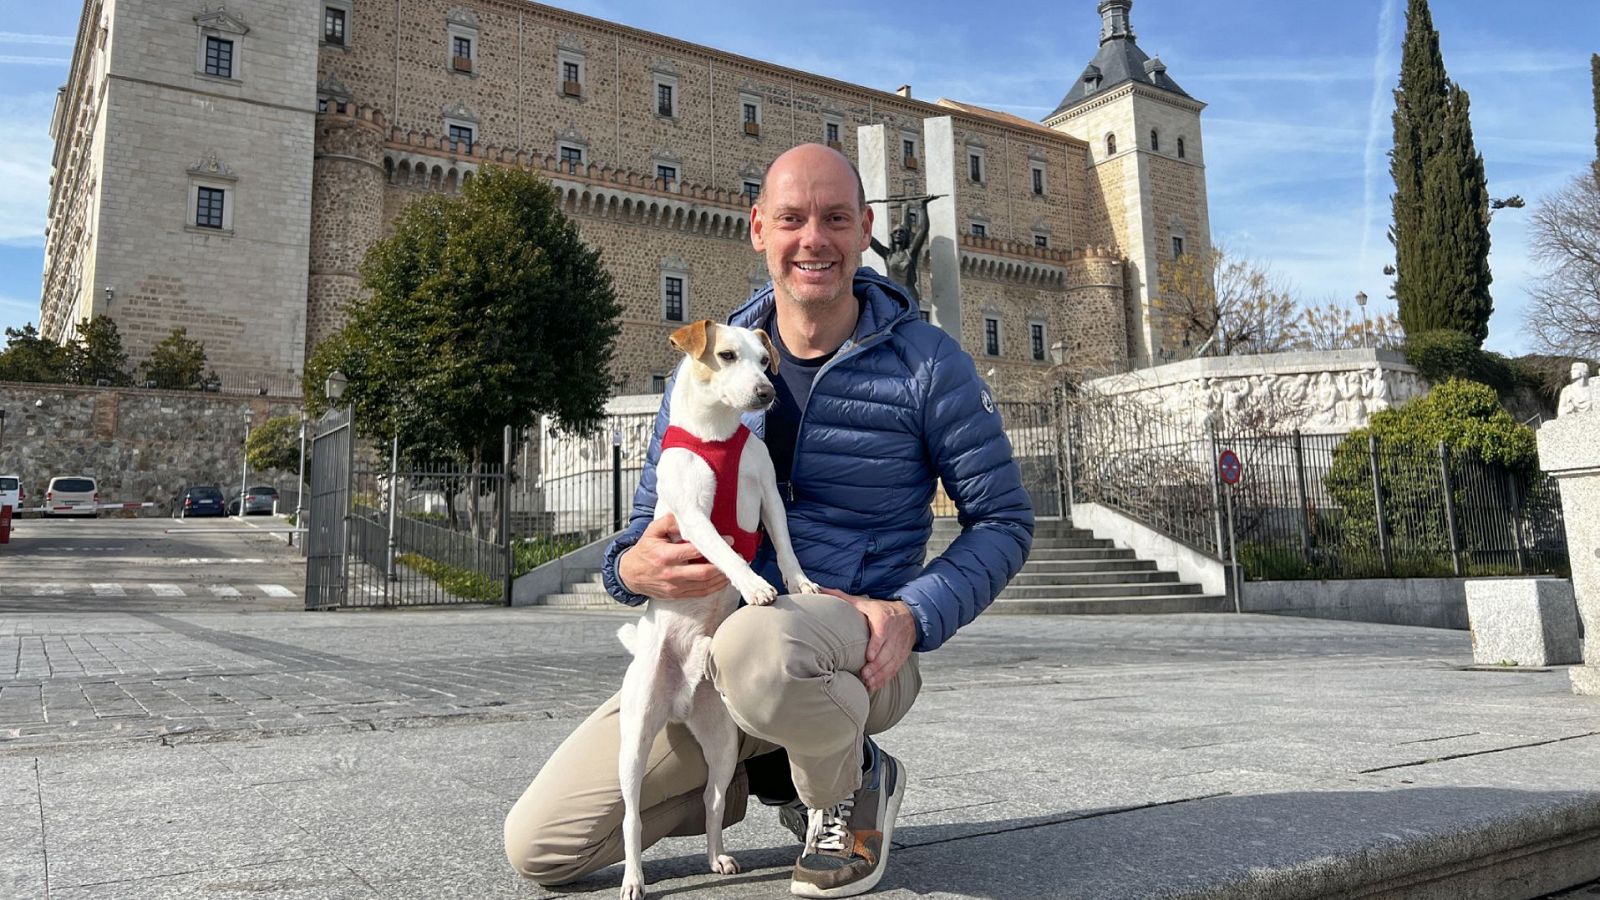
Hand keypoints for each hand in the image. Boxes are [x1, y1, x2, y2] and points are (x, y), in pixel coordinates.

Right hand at [617, 513, 733, 599]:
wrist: (631, 575)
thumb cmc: (644, 551)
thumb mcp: (652, 531)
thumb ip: (669, 522)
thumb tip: (686, 517)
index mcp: (664, 555)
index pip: (693, 551)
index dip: (712, 546)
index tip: (728, 540)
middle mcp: (671, 574)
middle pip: (703, 572)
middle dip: (722, 565)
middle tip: (737, 556)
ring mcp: (675, 587)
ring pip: (704, 585)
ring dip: (722, 578)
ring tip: (734, 568)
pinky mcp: (677, 595)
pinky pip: (700, 593)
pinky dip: (715, 587)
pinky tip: (723, 580)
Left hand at [818, 588, 915, 692]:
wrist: (910, 616)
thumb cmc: (882, 610)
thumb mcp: (864, 603)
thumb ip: (843, 598)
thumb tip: (821, 589)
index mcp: (884, 620)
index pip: (882, 634)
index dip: (877, 646)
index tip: (869, 656)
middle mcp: (894, 635)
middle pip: (886, 653)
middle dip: (876, 666)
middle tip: (864, 675)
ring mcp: (899, 648)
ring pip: (891, 663)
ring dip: (880, 675)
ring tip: (867, 683)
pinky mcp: (901, 657)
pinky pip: (894, 670)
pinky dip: (884, 679)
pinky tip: (873, 686)